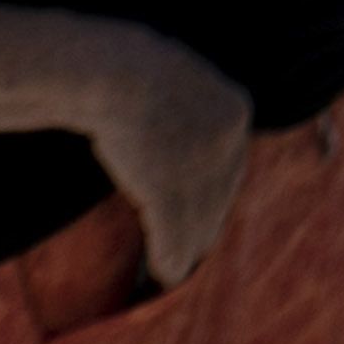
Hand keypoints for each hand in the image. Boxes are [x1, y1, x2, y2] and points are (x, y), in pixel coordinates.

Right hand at [78, 29, 252, 282]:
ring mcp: (199, 159)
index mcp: (235, 110)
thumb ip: (194, 120)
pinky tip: (165, 274)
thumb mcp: (180, 89)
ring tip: (174, 275)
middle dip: (205, 229)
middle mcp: (228, 136)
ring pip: (198, 219)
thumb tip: (189, 155)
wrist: (108, 69)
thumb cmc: (132, 76)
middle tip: (193, 257)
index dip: (216, 202)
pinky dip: (169, 256)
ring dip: (186, 251)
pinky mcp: (167, 182)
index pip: (232, 170)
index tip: (208, 224)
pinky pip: (173, 229)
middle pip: (220, 197)